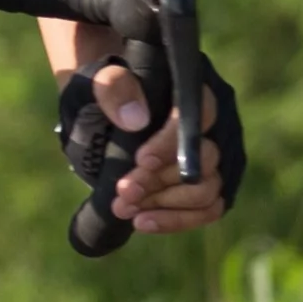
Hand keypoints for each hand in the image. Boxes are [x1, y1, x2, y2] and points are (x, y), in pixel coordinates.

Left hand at [54, 52, 240, 235]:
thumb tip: (136, 119)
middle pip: (204, 157)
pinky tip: (141, 221)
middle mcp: (208, 122)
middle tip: (124, 192)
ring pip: (208, 188)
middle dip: (162, 180)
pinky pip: (208, 209)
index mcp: (188, 86)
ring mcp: (208, 155)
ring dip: (165, 204)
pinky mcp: (203, 183)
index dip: (172, 142)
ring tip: (124, 207)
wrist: (94, 114)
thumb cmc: (99, 89)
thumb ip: (113, 88)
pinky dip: (176, 219)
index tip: (142, 160)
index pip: (197, 114)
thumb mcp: (96, 79)